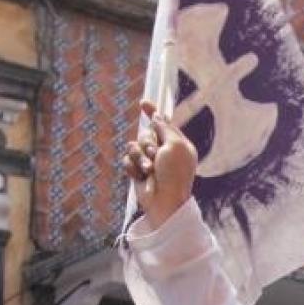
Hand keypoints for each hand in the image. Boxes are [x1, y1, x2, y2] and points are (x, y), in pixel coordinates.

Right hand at [123, 101, 197, 229]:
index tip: (143, 103)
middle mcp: (163, 152)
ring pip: (133, 146)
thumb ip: (165, 128)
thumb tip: (157, 116)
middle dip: (147, 142)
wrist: (164, 201)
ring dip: (140, 157)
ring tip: (148, 170)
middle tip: (155, 155)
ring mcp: (149, 162)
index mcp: (176, 144)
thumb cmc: (174, 174)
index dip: (152, 113)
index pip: (163, 124)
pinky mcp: (137, 172)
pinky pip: (127, 160)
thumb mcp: (175, 146)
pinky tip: (140, 176)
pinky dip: (133, 167)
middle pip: (145, 133)